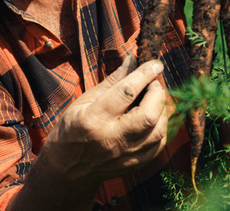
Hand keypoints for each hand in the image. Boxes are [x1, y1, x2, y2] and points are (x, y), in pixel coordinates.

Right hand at [10, 58, 168, 209]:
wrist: (66, 169)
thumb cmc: (73, 129)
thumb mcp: (84, 101)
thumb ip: (112, 81)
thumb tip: (133, 60)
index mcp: (93, 120)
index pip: (125, 93)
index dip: (144, 75)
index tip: (156, 64)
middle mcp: (111, 139)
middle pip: (148, 115)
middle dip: (157, 93)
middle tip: (154, 82)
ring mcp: (124, 155)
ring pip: (158, 131)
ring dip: (162, 109)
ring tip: (154, 98)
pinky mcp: (134, 164)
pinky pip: (159, 145)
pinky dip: (162, 127)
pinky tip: (155, 116)